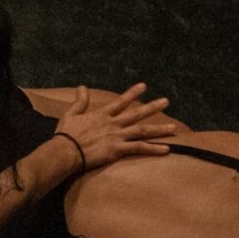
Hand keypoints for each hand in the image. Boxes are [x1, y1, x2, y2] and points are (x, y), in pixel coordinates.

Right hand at [58, 82, 177, 169]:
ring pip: (142, 130)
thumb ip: (80, 101)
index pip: (121, 102)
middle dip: (152, 107)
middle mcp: (113, 123)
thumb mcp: (71, 114)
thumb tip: (81, 86)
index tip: (144, 86)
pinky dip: (153, 149)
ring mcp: (117, 136)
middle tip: (166, 101)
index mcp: (102, 115)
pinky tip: (166, 150)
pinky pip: (139, 148)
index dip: (133, 93)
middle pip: (137, 114)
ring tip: (173, 128)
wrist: (65, 151)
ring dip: (159, 129)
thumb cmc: (66, 135)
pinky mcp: (118, 149)